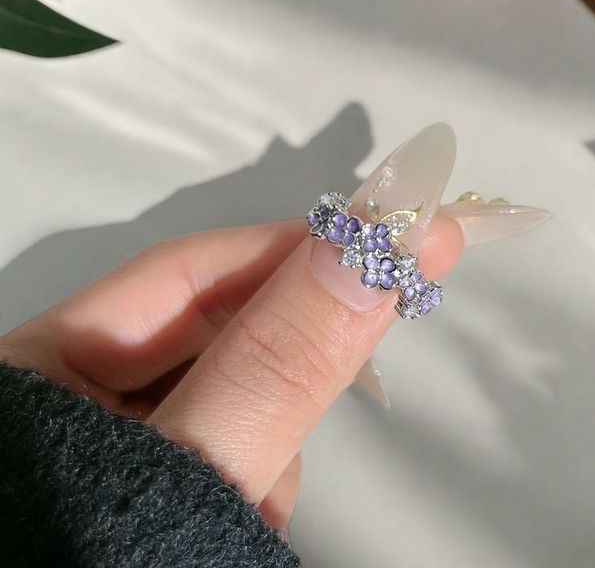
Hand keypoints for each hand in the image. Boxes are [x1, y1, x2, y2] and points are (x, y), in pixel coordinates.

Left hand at [0, 215, 461, 530]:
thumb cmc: (116, 559)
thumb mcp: (193, 467)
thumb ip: (273, 369)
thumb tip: (368, 254)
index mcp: (47, 360)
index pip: (181, 273)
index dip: (280, 250)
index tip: (368, 238)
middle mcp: (79, 389)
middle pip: (210, 332)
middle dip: (283, 352)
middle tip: (361, 341)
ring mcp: (119, 436)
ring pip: (229, 390)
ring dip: (269, 428)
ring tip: (264, 495)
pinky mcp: (158, 472)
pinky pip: (227, 441)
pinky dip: (254, 466)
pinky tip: (250, 508)